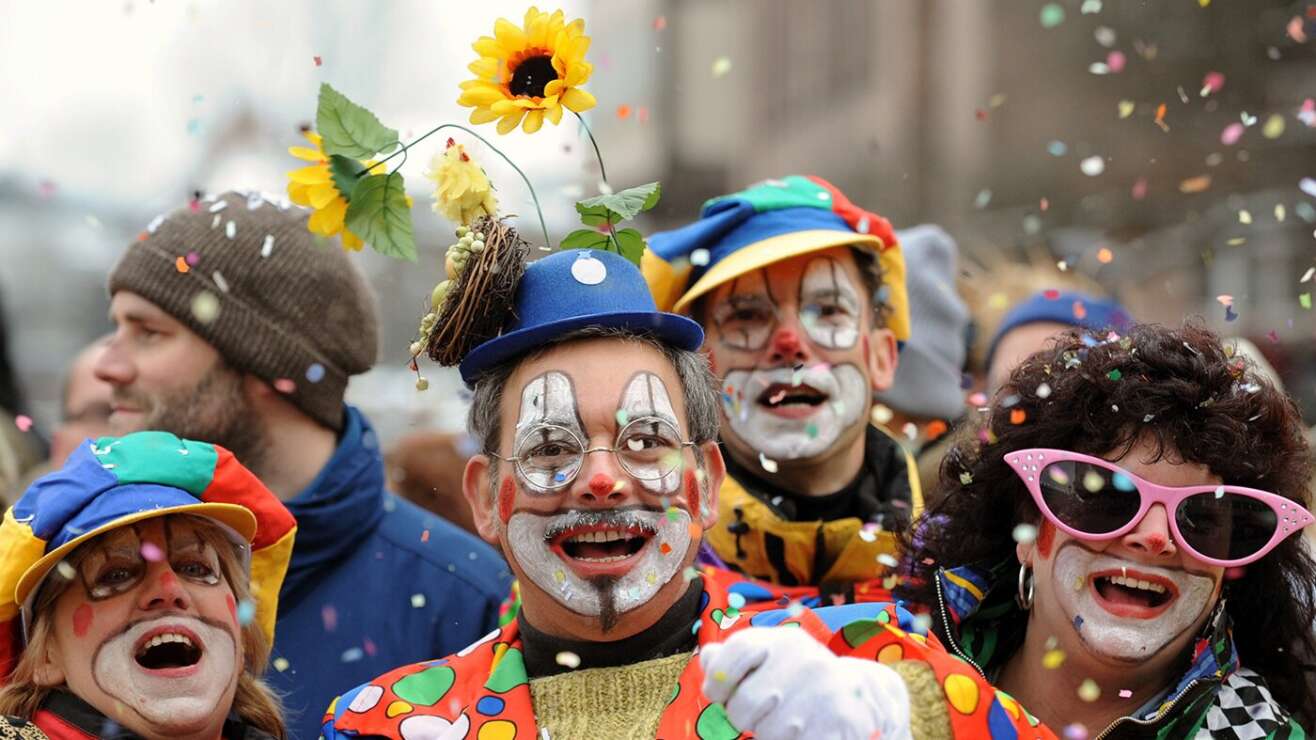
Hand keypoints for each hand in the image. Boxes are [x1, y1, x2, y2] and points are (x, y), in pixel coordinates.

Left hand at [700, 627, 911, 739]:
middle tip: (760, 715)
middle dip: (743, 718)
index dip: (718, 679)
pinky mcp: (839, 725)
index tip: (718, 695)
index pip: (737, 651)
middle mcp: (806, 661)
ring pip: (766, 733)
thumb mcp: (771, 659)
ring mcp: (824, 693)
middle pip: (744, 705)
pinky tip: (801, 733)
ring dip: (769, 735)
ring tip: (786, 723)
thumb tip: (708, 658)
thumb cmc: (798, 678)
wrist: (858, 696)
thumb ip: (735, 659)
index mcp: (785, 641)